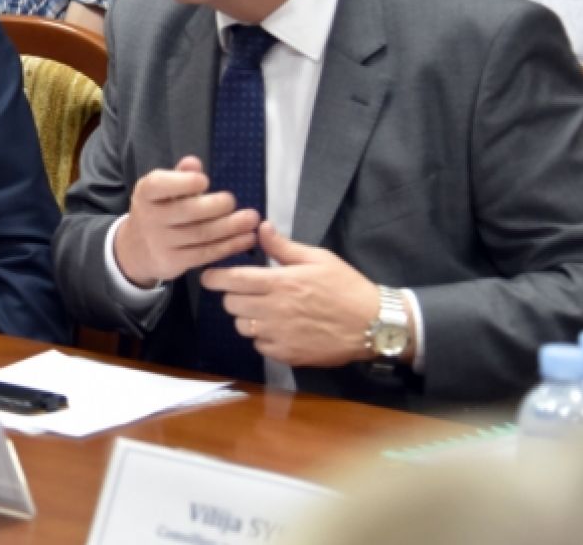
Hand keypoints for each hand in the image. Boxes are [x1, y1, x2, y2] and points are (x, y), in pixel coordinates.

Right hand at [113, 156, 259, 286]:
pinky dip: (229, 246)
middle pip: (187, 211)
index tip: (204, 181)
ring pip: (201, 234)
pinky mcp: (174, 262)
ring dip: (230, 227)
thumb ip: (179, 176)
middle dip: (215, 206)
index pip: (160, 185)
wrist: (137, 250)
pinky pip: (206, 254)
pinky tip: (247, 239)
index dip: (183, 183)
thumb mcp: (161, 190)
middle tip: (232, 201)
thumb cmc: (157, 210)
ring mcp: (161, 242)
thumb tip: (193, 162)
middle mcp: (150, 217)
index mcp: (146, 193)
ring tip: (251, 219)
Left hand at [200, 222, 384, 367]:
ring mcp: (280, 335)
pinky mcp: (287, 354)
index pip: (232, 281)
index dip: (214, 278)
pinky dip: (262, 337)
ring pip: (242, 327)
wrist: (374, 324)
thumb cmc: (346, 286)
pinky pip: (259, 345)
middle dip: (233, 296)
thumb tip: (260, 227)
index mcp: (281, 283)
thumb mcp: (318, 258)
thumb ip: (283, 247)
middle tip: (246, 291)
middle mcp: (275, 310)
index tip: (209, 277)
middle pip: (232, 305)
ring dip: (246, 317)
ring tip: (264, 310)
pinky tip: (278, 328)